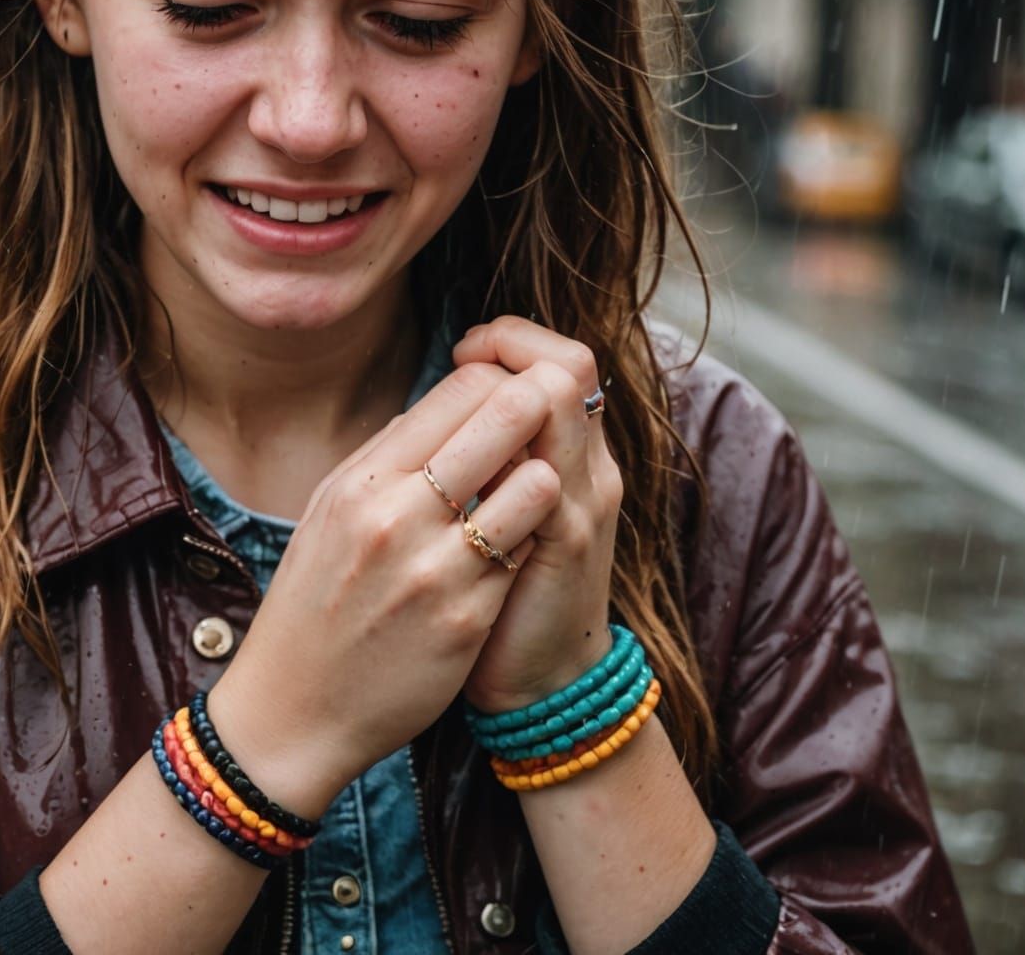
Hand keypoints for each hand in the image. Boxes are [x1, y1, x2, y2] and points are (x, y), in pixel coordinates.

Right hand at [206, 358, 565, 815]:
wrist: (294, 710)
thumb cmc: (315, 600)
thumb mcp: (331, 509)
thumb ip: (388, 454)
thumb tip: (449, 403)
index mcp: (363, 479)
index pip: (459, 389)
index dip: (498, 381)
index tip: (509, 394)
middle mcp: (398, 515)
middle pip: (502, 418)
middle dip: (537, 405)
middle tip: (551, 413)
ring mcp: (437, 570)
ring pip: (534, 484)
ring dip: (544, 477)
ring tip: (535, 485)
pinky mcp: (469, 620)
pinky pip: (527, 554)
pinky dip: (533, 540)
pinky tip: (521, 546)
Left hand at [451, 316, 622, 715]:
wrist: (539, 685)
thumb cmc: (501, 590)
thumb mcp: (495, 510)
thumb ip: (480, 457)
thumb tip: (434, 404)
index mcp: (572, 454)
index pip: (557, 357)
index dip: (508, 339)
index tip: (462, 349)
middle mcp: (590, 467)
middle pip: (569, 363)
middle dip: (510, 345)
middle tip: (462, 355)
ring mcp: (586, 503)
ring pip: (561, 401)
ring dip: (504, 387)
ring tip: (461, 398)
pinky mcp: (569, 544)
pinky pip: (544, 474)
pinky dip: (501, 454)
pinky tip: (459, 462)